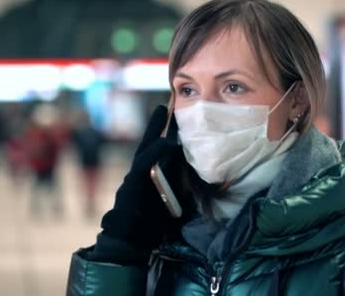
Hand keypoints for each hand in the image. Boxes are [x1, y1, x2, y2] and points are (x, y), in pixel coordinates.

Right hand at [98, 105, 190, 250]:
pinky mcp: (131, 184)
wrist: (132, 242)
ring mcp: (135, 176)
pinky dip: (153, 152)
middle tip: (168, 102)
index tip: (180, 115)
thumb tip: (212, 185)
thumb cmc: (154, 225)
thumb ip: (188, 192)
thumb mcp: (178, 205)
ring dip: (153, 129)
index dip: (171, 133)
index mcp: (155, 176)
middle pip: (153, 142)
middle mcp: (144, 172)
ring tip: (162, 111)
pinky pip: (143, 164)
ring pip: (146, 147)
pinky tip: (162, 142)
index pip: (164, 150)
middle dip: (159, 123)